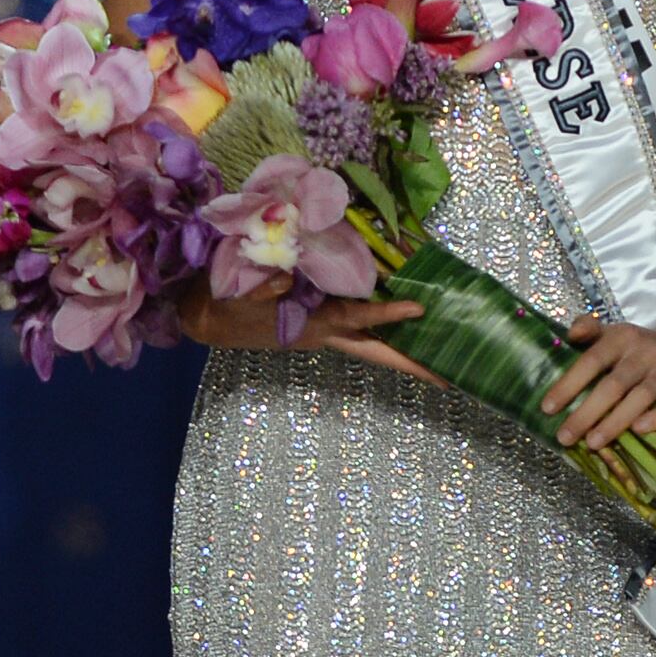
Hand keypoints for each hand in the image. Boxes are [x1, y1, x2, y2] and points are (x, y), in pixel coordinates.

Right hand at [173, 283, 430, 380]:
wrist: (204, 318)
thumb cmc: (223, 304)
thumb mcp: (237, 295)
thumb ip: (261, 289)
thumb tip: (285, 279)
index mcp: (311, 326)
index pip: (356, 319)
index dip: (385, 315)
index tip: (417, 309)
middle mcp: (325, 334)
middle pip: (377, 352)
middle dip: (412, 365)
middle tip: (451, 378)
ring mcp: (324, 332)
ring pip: (370, 344)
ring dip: (402, 351)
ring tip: (438, 356)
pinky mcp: (318, 325)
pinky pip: (357, 328)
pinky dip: (381, 328)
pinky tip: (400, 323)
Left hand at [542, 312, 655, 450]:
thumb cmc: (642, 349)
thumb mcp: (616, 333)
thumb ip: (590, 330)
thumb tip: (569, 334)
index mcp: (622, 338)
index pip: (591, 360)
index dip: (569, 384)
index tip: (547, 408)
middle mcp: (645, 353)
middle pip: (613, 385)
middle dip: (586, 413)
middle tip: (565, 436)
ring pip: (640, 398)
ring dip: (614, 422)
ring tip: (592, 443)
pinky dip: (655, 419)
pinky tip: (637, 432)